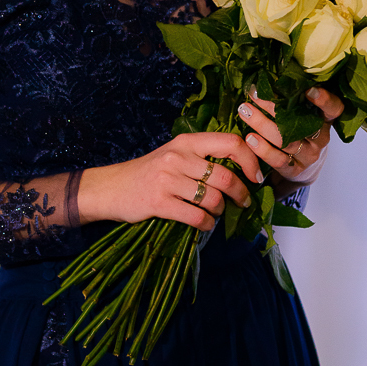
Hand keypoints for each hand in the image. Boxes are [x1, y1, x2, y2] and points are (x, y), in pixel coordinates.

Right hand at [77, 131, 264, 231]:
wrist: (111, 187)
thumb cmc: (149, 172)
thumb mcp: (175, 154)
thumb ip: (202, 157)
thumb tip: (241, 170)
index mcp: (186, 141)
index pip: (230, 142)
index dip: (249, 160)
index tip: (255, 176)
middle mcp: (178, 157)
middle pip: (225, 176)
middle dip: (240, 193)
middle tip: (243, 201)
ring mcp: (167, 180)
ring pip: (212, 198)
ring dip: (220, 210)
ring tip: (217, 212)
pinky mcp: (159, 202)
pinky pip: (196, 216)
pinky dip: (206, 224)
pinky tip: (205, 224)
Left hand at [236, 85, 344, 187]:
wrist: (302, 167)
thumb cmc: (300, 133)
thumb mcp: (303, 116)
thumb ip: (293, 101)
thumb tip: (266, 79)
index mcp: (325, 120)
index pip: (334, 109)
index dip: (325, 100)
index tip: (309, 90)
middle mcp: (321, 138)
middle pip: (301, 123)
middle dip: (275, 107)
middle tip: (254, 94)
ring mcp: (309, 156)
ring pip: (287, 141)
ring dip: (262, 125)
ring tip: (245, 112)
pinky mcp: (295, 170)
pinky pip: (279, 160)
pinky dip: (263, 149)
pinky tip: (249, 138)